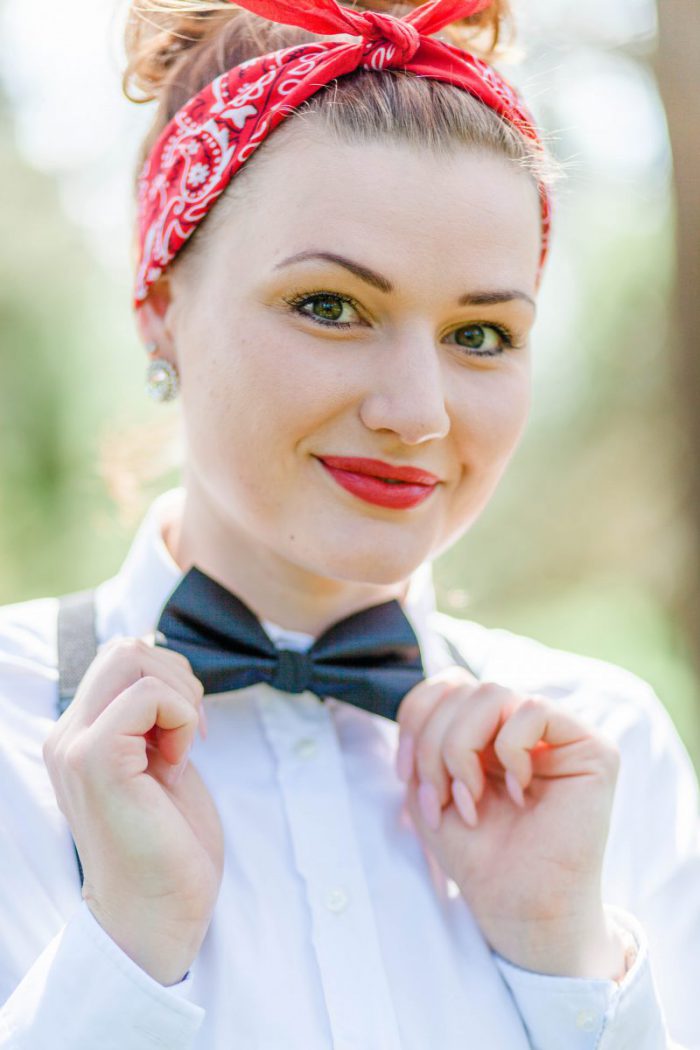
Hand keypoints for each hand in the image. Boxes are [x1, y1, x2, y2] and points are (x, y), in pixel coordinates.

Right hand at [43, 635, 223, 984]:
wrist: (159, 914)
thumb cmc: (169, 844)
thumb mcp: (159, 760)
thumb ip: (152, 716)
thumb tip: (163, 657)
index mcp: (81, 734)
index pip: (121, 658)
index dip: (170, 680)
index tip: (188, 730)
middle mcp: (67, 736)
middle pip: (125, 648)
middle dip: (178, 677)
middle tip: (191, 733)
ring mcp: (75, 747)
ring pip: (131, 657)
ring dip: (180, 695)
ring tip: (182, 748)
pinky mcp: (95, 761)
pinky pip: (146, 695)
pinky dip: (181, 717)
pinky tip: (178, 764)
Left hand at [396, 668, 625, 977]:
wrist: (518, 908)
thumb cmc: (479, 853)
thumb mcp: (429, 787)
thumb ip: (422, 736)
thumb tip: (423, 703)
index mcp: (488, 729)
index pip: (447, 685)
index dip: (415, 719)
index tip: (405, 773)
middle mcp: (522, 723)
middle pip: (462, 689)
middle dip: (434, 745)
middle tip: (442, 800)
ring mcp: (558, 732)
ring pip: (492, 692)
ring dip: (462, 749)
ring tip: (471, 801)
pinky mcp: (592, 748)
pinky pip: (534, 709)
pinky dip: (510, 749)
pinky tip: (518, 791)